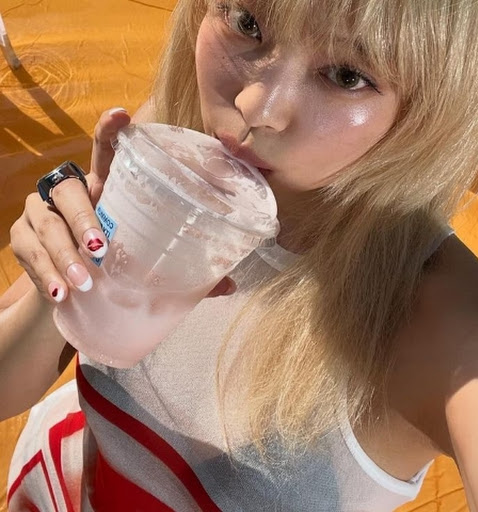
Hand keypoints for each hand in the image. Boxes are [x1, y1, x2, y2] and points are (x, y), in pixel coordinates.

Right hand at [9, 107, 236, 302]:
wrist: (71, 290)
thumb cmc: (115, 265)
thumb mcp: (145, 261)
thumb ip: (182, 271)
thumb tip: (228, 285)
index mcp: (106, 190)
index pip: (104, 152)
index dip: (110, 131)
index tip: (123, 114)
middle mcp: (71, 194)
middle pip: (69, 190)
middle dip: (83, 219)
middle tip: (100, 249)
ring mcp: (41, 214)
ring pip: (46, 223)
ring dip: (63, 254)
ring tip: (83, 281)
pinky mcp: (22, 238)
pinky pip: (28, 252)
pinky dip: (44, 274)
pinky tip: (60, 292)